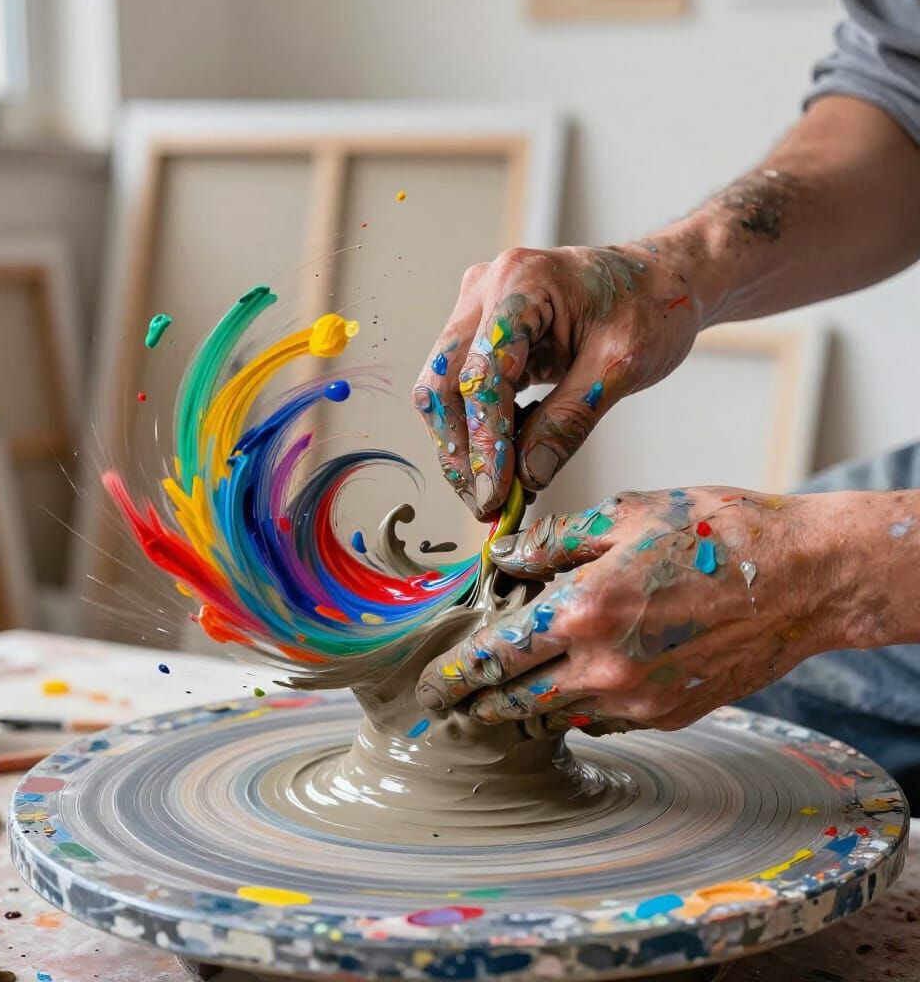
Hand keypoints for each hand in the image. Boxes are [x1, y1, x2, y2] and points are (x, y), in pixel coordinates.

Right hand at [412, 243, 703, 518]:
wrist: (660, 279)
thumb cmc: (650, 307)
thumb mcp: (621, 366)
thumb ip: (570, 419)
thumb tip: (527, 477)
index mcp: (522, 282)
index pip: (482, 372)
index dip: (485, 439)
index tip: (496, 491)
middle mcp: (486, 288)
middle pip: (444, 382)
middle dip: (459, 449)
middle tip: (485, 503)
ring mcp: (477, 308)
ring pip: (444, 389)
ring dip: (463, 445)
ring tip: (496, 491)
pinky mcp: (481, 331)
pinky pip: (463, 387)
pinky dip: (478, 430)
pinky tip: (505, 461)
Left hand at [415, 487, 855, 733]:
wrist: (804, 578)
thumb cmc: (716, 533)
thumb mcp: (626, 513)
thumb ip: (553, 541)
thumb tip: (502, 560)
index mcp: (586, 610)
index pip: (497, 655)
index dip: (455, 674)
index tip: (431, 686)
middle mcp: (605, 667)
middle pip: (515, 703)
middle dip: (475, 707)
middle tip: (449, 707)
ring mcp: (639, 701)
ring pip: (554, 719)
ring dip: (520, 713)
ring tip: (495, 703)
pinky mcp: (669, 716)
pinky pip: (600, 721)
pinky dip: (574, 709)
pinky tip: (568, 689)